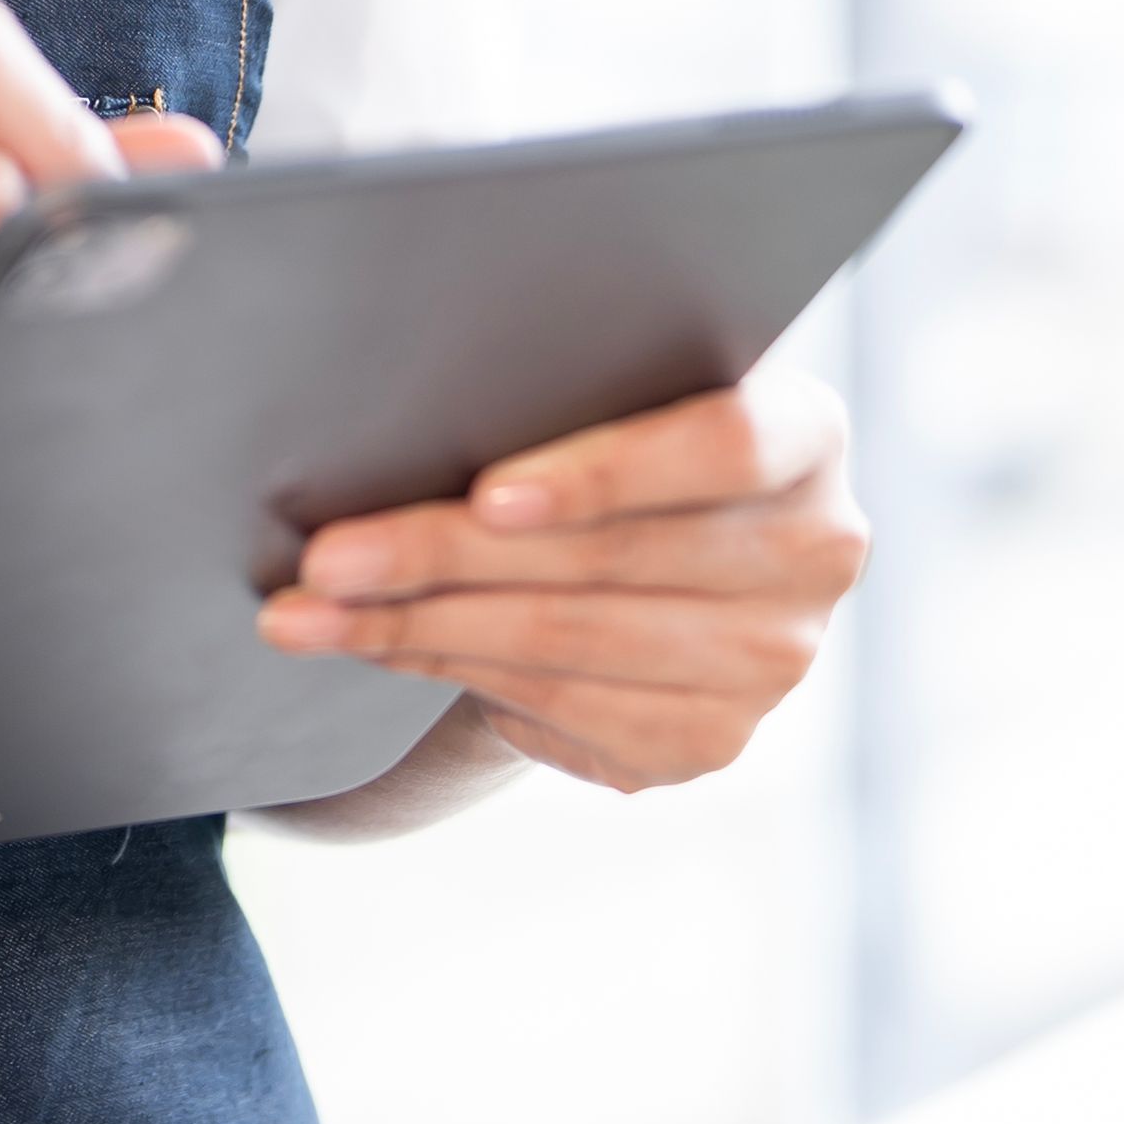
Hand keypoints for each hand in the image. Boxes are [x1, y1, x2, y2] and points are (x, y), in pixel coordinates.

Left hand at [255, 375, 867, 795]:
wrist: (650, 546)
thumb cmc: (611, 428)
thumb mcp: (616, 386)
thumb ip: (563, 382)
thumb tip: (390, 410)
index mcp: (807, 438)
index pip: (722, 447)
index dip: (603, 474)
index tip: (488, 496)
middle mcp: (814, 555)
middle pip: (612, 560)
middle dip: (444, 557)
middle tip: (325, 558)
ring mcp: (771, 664)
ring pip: (566, 643)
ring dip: (415, 628)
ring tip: (308, 614)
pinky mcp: (708, 741)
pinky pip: (556, 707)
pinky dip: (447, 671)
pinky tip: (373, 645)